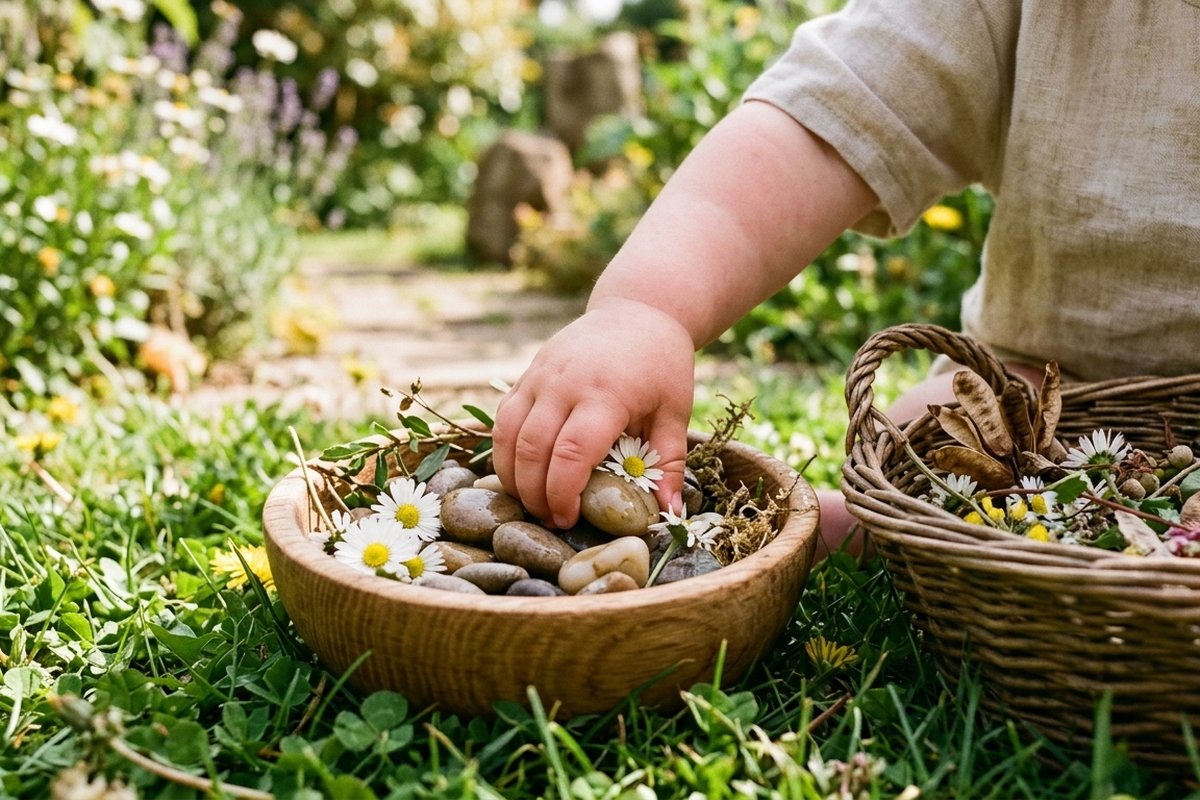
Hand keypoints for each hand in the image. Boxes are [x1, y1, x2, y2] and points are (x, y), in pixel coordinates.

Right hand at [492, 298, 694, 528]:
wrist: (638, 310)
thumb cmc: (662, 365)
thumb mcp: (676, 413)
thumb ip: (669, 464)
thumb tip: (669, 513)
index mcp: (606, 394)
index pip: (572, 452)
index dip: (563, 493)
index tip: (568, 519)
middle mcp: (565, 383)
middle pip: (532, 449)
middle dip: (534, 494)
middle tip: (549, 520)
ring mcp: (541, 376)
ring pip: (507, 435)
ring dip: (513, 477)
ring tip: (532, 502)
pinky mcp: (528, 374)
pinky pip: (504, 418)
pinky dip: (504, 451)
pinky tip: (521, 474)